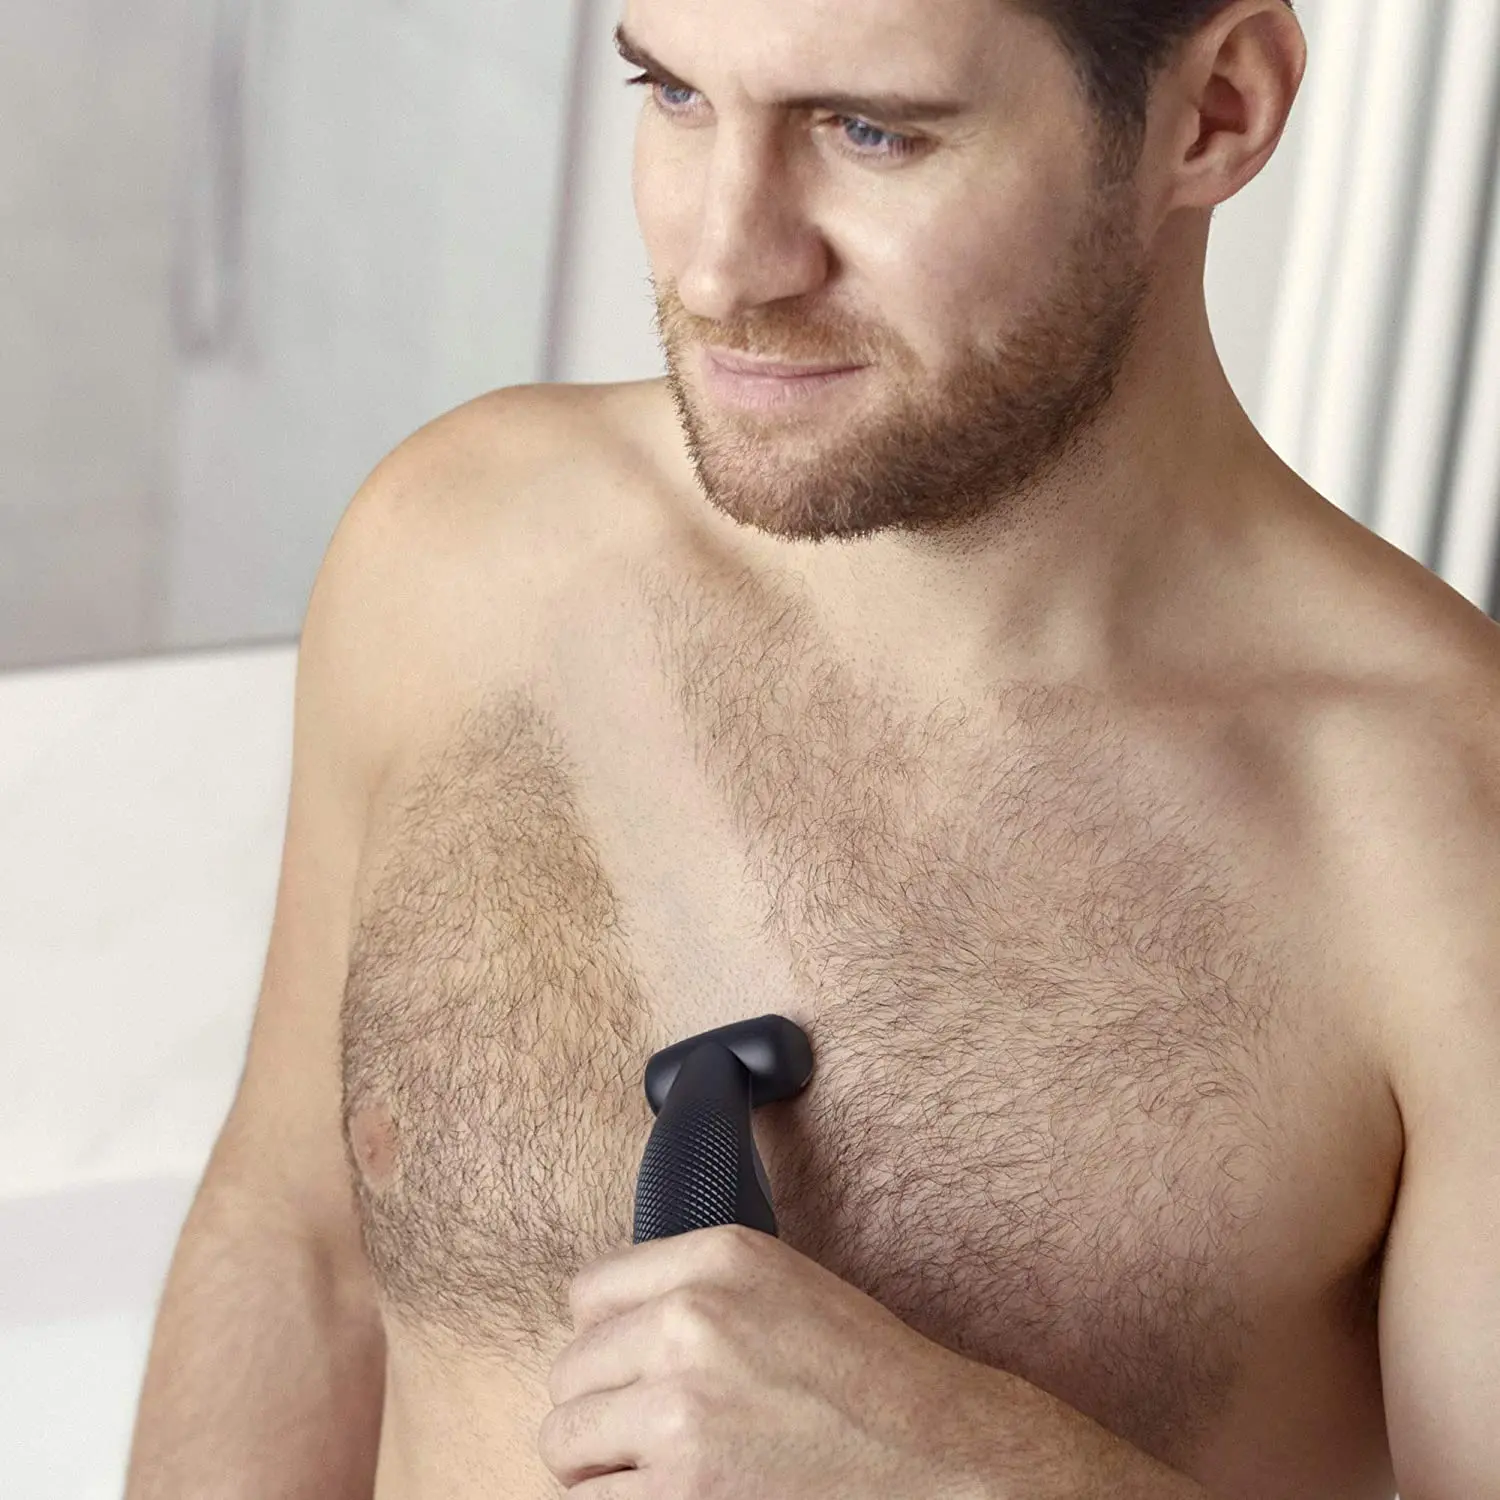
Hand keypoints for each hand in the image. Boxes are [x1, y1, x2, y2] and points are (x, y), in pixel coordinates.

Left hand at [538, 1223, 1000, 1497]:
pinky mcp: (680, 1494)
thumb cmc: (865, 1379)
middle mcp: (690, 1321)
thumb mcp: (782, 1287)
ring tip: (650, 1474)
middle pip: (569, 1373)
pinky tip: (668, 1499)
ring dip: (596, 1468)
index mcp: (718, 1258)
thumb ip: (694, 1289)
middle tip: (642, 1437)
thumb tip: (608, 1329)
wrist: (936, 1458)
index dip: (604, 1341)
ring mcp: (680, 1411)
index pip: (589, 1294)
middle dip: (597, 1410)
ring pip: (564, 1444)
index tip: (628, 1371)